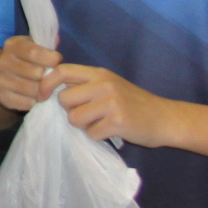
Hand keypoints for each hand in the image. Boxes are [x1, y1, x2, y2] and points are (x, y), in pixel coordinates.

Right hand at [0, 35, 62, 112]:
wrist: (5, 74)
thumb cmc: (27, 58)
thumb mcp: (34, 45)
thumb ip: (46, 43)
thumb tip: (57, 40)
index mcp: (11, 45)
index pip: (34, 52)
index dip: (51, 58)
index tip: (58, 60)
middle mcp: (2, 62)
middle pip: (37, 73)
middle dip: (49, 76)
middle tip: (53, 76)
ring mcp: (1, 81)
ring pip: (35, 90)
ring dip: (45, 91)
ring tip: (48, 87)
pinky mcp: (3, 98)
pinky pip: (29, 103)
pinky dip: (37, 101)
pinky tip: (38, 96)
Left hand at [49, 63, 178, 145]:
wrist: (165, 118)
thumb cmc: (133, 103)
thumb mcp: (110, 85)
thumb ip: (85, 85)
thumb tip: (52, 91)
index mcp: (99, 73)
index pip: (61, 71)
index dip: (46, 84)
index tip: (42, 98)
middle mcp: (104, 84)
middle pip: (64, 99)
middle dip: (70, 112)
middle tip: (87, 115)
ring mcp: (111, 102)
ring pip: (75, 118)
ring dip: (84, 126)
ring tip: (100, 123)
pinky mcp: (118, 121)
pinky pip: (91, 133)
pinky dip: (98, 136)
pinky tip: (111, 131)